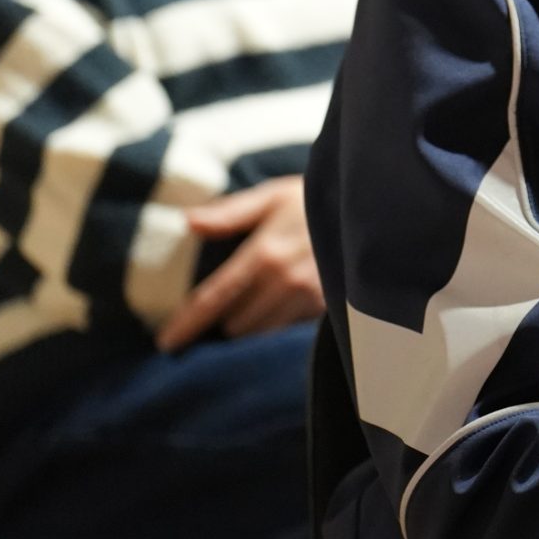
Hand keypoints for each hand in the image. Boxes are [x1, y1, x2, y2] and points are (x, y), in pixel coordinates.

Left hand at [156, 176, 323, 350]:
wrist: (372, 208)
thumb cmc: (314, 199)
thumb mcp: (272, 195)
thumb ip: (229, 212)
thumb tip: (188, 221)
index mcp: (264, 253)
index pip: (215, 298)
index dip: (187, 324)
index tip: (166, 343)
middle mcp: (285, 282)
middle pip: (236, 324)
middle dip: (224, 321)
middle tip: (222, 311)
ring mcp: (310, 298)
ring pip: (261, 333)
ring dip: (249, 326)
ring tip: (247, 313)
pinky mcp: (328, 309)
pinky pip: (288, 331)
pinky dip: (276, 326)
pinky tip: (276, 311)